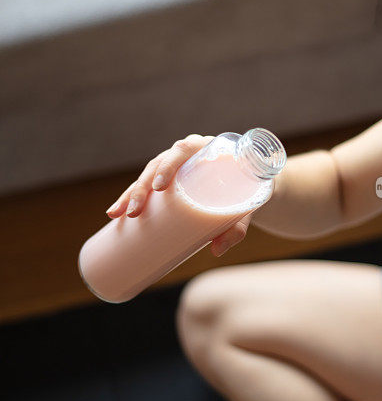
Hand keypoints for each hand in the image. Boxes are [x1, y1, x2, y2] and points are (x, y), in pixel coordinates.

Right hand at [105, 134, 253, 257]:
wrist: (246, 189)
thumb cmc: (247, 194)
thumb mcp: (245, 210)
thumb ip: (236, 229)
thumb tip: (216, 251)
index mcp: (206, 149)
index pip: (183, 149)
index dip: (169, 165)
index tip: (160, 187)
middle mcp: (186, 155)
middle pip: (158, 165)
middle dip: (142, 188)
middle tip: (134, 212)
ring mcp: (174, 167)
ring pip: (146, 176)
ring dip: (129, 194)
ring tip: (116, 215)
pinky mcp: (167, 182)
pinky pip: (146, 186)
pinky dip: (130, 199)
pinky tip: (115, 214)